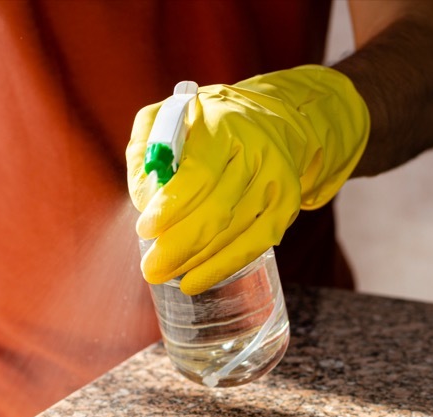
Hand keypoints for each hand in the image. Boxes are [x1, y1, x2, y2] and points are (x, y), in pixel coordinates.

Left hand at [127, 65, 369, 294]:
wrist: (269, 120)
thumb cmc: (205, 124)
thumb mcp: (166, 118)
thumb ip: (146, 150)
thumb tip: (145, 199)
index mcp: (223, 126)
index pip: (199, 174)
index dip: (171, 207)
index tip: (145, 229)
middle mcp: (256, 152)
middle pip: (217, 210)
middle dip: (179, 245)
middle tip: (151, 267)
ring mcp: (275, 181)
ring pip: (234, 233)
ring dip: (196, 260)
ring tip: (164, 273)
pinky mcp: (287, 204)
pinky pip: (255, 244)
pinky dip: (223, 266)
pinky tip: (195, 281)